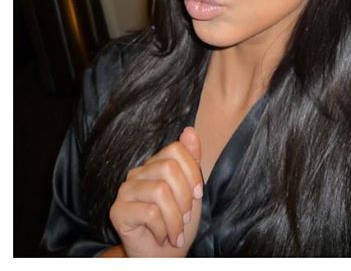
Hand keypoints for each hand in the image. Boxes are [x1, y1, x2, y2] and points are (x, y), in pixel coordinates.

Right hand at [108, 127, 203, 256]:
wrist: (164, 256)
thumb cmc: (178, 222)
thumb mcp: (192, 190)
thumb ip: (191, 159)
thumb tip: (189, 130)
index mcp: (155, 164)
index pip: (176, 149)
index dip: (192, 172)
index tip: (198, 194)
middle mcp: (138, 172)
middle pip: (169, 168)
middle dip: (185, 197)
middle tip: (185, 218)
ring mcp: (125, 190)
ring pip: (160, 192)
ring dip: (175, 218)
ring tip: (175, 231)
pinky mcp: (118, 210)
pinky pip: (150, 212)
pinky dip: (163, 228)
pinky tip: (161, 236)